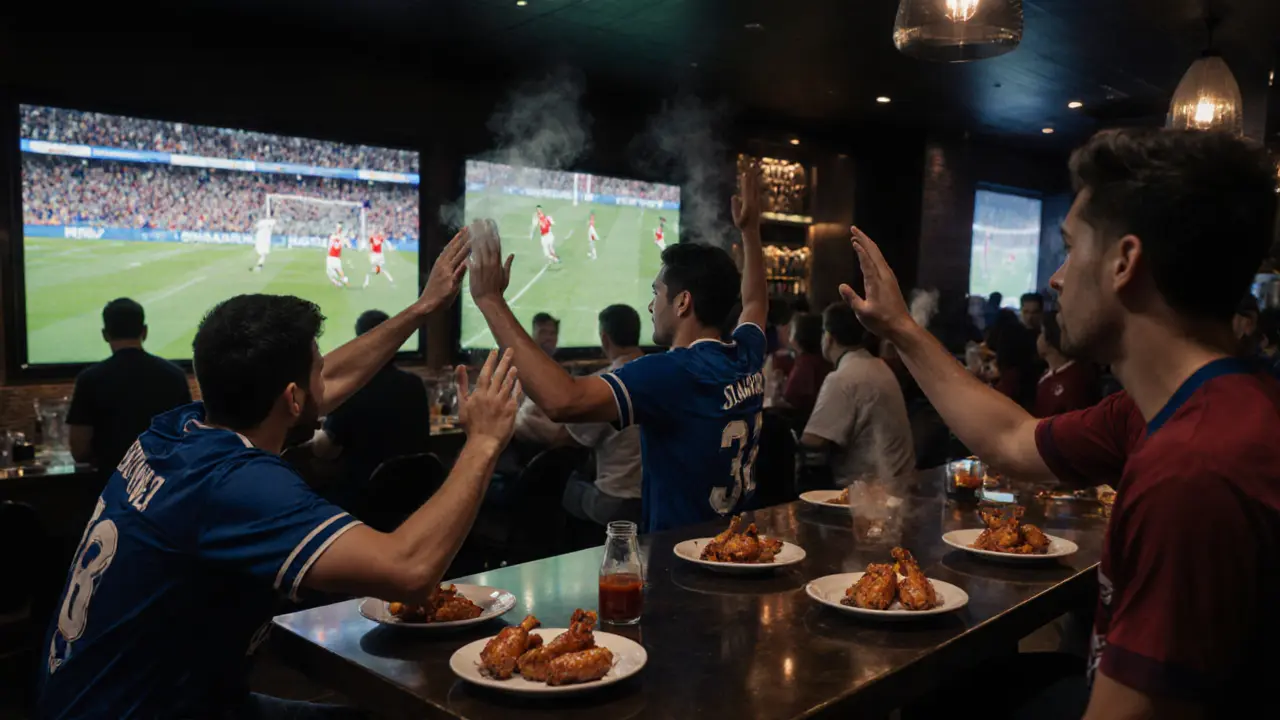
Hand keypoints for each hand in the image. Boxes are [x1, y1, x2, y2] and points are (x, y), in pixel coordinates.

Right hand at [417, 228, 470, 313]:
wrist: (428, 304)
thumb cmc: (437, 292)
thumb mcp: (445, 276)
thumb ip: (453, 268)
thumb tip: (463, 261)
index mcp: (441, 262)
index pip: (451, 246)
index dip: (459, 236)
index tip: (467, 228)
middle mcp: (443, 264)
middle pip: (455, 248)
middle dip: (464, 237)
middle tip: (473, 227)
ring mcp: (446, 272)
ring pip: (458, 256)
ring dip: (467, 246)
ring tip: (475, 237)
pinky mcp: (450, 281)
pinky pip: (460, 270)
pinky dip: (466, 263)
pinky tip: (472, 257)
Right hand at [456, 349, 521, 445]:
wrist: (483, 442)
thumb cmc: (471, 426)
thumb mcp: (462, 405)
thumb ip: (462, 385)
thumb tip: (460, 366)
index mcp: (479, 393)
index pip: (486, 373)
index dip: (490, 361)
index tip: (494, 351)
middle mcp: (492, 395)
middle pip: (499, 375)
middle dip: (504, 361)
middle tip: (510, 350)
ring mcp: (502, 402)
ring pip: (508, 384)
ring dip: (512, 373)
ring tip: (515, 364)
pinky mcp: (511, 410)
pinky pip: (516, 395)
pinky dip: (517, 387)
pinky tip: (519, 381)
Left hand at [468, 219, 513, 305]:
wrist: (489, 300)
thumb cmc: (498, 290)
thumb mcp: (506, 276)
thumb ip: (507, 264)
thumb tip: (512, 254)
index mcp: (498, 261)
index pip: (496, 243)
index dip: (493, 232)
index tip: (491, 223)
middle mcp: (491, 261)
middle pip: (487, 242)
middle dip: (484, 229)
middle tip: (480, 219)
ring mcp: (483, 265)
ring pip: (479, 246)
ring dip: (476, 235)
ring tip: (472, 225)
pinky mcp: (475, 269)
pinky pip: (472, 256)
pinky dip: (470, 247)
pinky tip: (466, 239)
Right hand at [731, 162, 762, 231]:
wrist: (752, 230)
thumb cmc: (742, 225)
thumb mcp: (736, 218)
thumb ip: (735, 207)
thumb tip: (734, 196)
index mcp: (748, 205)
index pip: (746, 190)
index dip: (745, 182)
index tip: (744, 174)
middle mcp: (754, 202)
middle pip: (752, 187)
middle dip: (750, 178)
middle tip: (750, 169)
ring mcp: (757, 202)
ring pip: (756, 189)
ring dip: (754, 180)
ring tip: (753, 172)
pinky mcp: (758, 203)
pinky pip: (757, 192)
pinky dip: (756, 185)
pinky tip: (755, 182)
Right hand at [839, 226, 915, 340]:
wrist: (901, 327)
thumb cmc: (881, 322)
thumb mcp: (862, 312)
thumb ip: (852, 298)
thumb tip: (842, 286)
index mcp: (876, 281)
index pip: (867, 260)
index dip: (860, 249)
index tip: (853, 239)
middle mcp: (884, 276)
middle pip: (874, 252)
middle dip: (864, 239)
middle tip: (853, 228)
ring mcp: (889, 278)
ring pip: (878, 255)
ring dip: (868, 245)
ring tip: (858, 238)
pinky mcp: (891, 282)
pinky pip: (880, 262)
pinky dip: (873, 254)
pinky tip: (869, 255)